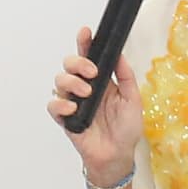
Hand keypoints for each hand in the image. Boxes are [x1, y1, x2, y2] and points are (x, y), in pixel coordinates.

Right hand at [50, 32, 139, 188]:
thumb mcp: (133, 99)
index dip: (85, 43)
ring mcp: (73, 102)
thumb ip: (125, 76)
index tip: (86, 32)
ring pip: (60, 80)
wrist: (117, 155)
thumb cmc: (126, 129)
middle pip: (70, 64)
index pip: (89, 57)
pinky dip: (61, 103)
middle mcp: (84, 88)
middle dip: (78, 62)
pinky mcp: (65, 118)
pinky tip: (73, 108)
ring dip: (72, 82)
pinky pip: (54, 105)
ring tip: (86, 93)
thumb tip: (119, 54)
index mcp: (101, 81)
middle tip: (92, 72)